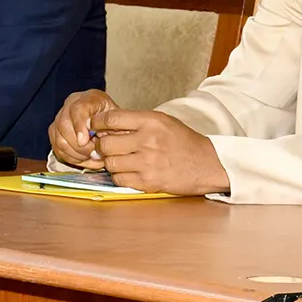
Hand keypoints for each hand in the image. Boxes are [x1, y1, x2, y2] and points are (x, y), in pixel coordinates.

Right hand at [48, 89, 116, 167]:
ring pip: (59, 139)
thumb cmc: (116, 122)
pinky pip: (57, 147)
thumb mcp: (120, 123)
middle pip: (64, 125)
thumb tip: (100, 142)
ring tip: (91, 156)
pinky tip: (83, 158)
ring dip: (75, 153)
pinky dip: (70, 157)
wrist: (109, 123)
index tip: (84, 141)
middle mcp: (71, 104)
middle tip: (94, 153)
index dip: (79, 126)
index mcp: (89, 98)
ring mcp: (60, 117)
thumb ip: (112, 130)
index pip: (78, 109)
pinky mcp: (55, 131)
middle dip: (79, 145)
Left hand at [92, 109, 230, 195]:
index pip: (111, 119)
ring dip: (111, 162)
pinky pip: (119, 179)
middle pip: (106, 143)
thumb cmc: (184, 142)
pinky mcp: (148, 182)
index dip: (97, 123)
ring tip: (121, 159)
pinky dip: (120, 176)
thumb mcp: (163, 122)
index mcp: (151, 122)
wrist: (206, 164)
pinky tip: (129, 171)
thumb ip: (137, 122)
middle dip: (102, 145)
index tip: (94, 126)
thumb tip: (106, 126)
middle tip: (108, 147)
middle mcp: (148, 141)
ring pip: (110, 163)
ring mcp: (147, 163)